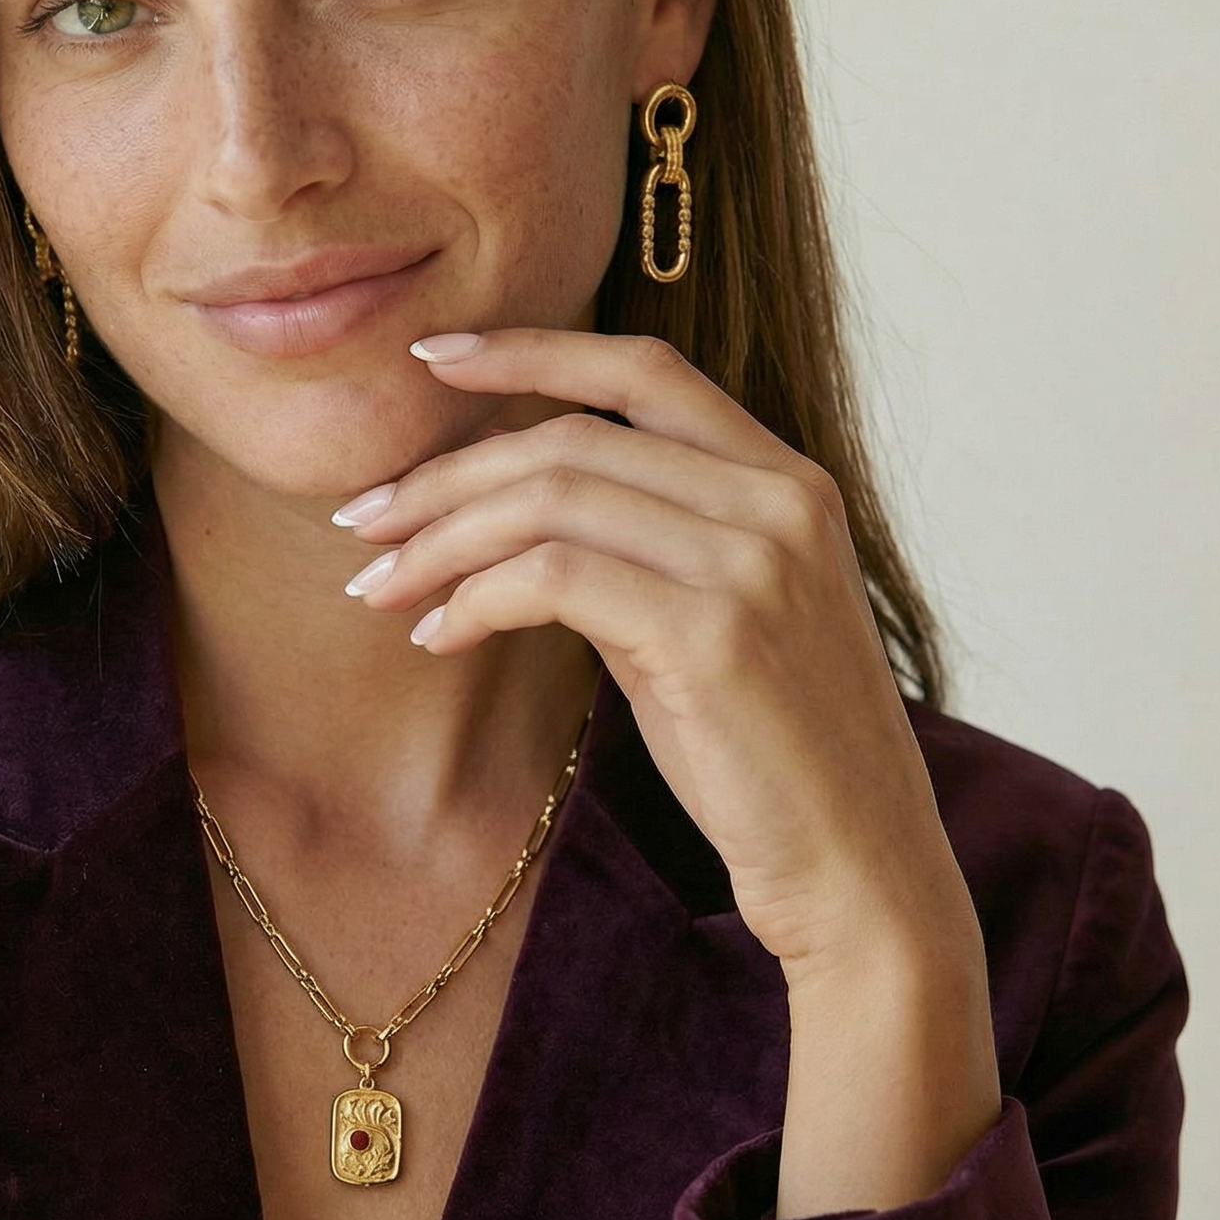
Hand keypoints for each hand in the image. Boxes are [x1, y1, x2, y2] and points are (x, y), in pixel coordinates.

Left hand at [340, 326, 954, 970]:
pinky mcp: (713, 632)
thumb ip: (640, 543)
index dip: (529, 351)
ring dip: (441, 540)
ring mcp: (752, 561)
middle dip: (446, 475)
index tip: (429, 360)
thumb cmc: (766, 751)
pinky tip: (436, 636)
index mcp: (786, 479)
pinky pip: (554, 577)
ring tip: (378, 586)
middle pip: (571, 438)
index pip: (642, 371)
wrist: (858, 868)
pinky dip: (476, 597)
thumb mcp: (713, 615)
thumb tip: (501, 509)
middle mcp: (779, 499)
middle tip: (362, 520)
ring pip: (551, 498)